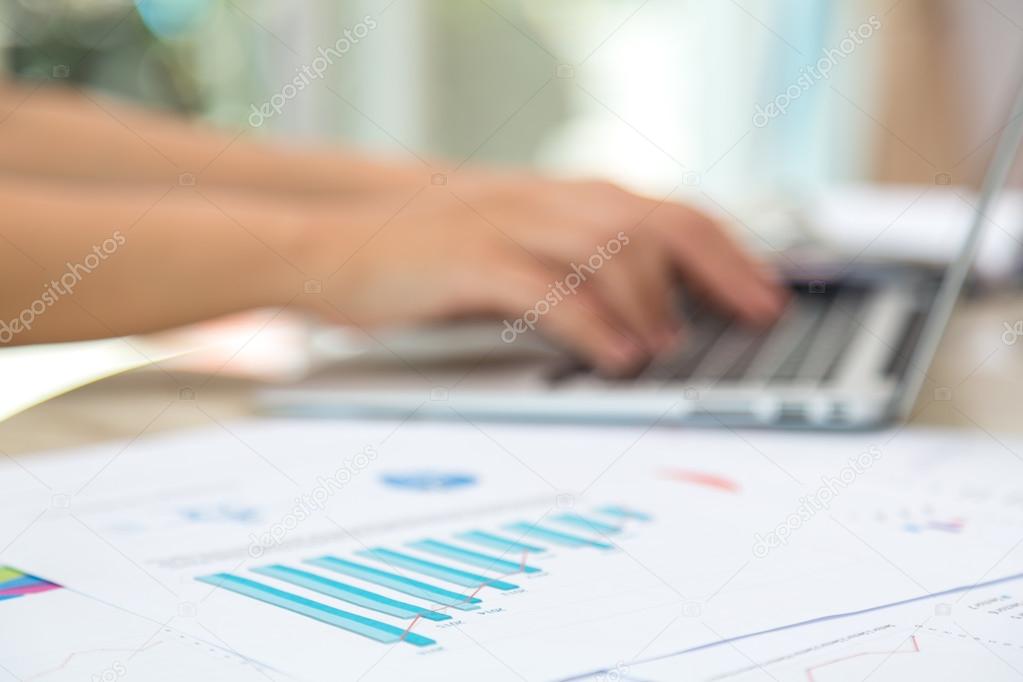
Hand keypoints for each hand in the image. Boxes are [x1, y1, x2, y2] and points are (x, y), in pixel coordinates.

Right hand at [302, 172, 784, 373]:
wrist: (337, 246)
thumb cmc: (430, 257)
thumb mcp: (517, 250)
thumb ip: (578, 266)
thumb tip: (652, 306)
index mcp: (561, 198)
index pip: (666, 211)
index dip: (727, 251)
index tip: (766, 292)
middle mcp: (544, 200)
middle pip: (653, 221)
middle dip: (717, 269)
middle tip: (755, 316)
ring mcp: (507, 224)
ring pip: (606, 247)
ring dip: (651, 301)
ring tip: (669, 348)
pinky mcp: (469, 259)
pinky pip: (545, 287)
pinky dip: (590, 322)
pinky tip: (615, 355)